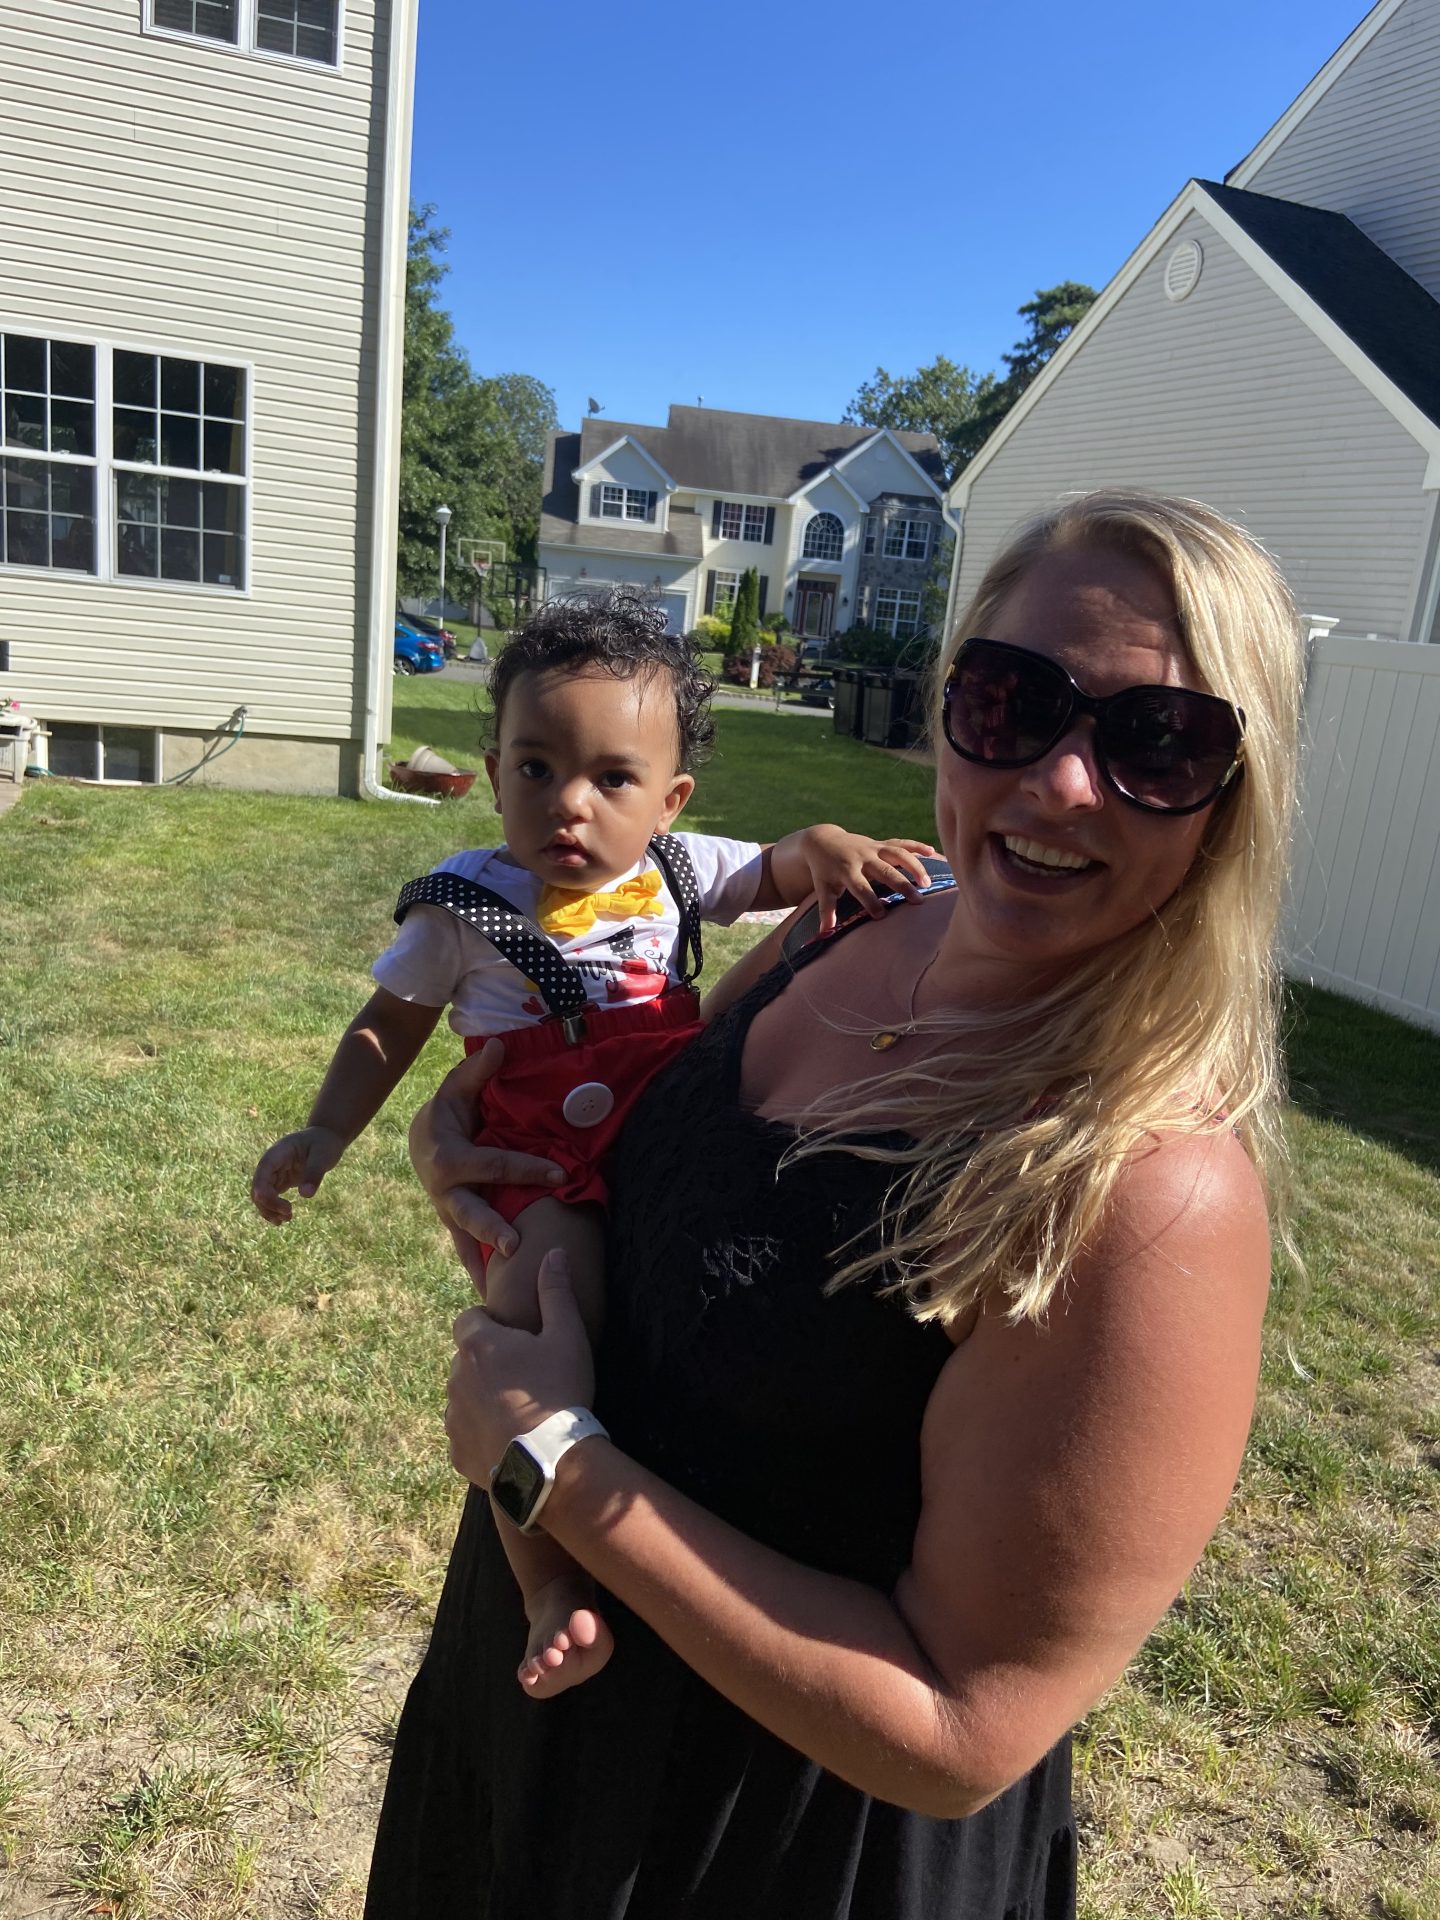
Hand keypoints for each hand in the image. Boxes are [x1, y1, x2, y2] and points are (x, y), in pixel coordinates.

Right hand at [251, 1126, 346, 1223]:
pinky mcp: (278, 1181)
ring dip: (269, 1210)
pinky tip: (283, 1219)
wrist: (325, 1138)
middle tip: (289, 1214)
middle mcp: (271, 1163)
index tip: (282, 1207)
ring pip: (260, 1195)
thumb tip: (306, 1195)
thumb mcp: (324, 1155)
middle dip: (269, 1204)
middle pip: (258, 1186)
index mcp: (278, 1152)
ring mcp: (273, 1173)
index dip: (264, 1190)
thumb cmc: (324, 1143)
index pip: (263, 1172)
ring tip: (286, 1219)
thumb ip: (314, 1173)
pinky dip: (273, 1209)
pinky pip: (268, 1197)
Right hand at [410, 1038, 565, 1287]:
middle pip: (470, 1212)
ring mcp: (447, 1211)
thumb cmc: (447, 1110)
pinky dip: (478, 1268)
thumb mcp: (457, 1088)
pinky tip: (492, 1295)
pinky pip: (465, 1248)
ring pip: (465, 1238)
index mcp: (448, 1158)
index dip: (528, 1170)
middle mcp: (445, 1191)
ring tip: (500, 1289)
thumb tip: (500, 1046)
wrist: (420, 1138)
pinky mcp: (452, 1223)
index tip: (560, 1176)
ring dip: (483, 1260)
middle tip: (515, 1246)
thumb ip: (477, 1071)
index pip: (494, 1165)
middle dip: (493, 1229)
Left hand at [446, 1249, 595, 1485]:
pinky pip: (464, 1433)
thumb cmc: (561, 1392)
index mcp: (478, 1345)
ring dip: (481, 1397)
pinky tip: (510, 1439)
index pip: (467, 1320)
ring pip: (461, 1397)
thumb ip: (556, 1292)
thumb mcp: (568, 1337)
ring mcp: (452, 1417)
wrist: (552, 1463)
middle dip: (486, 1363)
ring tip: (518, 1410)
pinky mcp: (455, 1451)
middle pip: (465, 1359)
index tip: (514, 1339)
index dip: (489, 1325)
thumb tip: (553, 1253)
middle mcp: (455, 1377)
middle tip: (523, 1376)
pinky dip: (480, 1433)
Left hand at [801, 826, 935, 933]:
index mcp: (846, 870)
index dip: (870, 900)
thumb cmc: (824, 871)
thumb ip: (826, 910)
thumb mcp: (823, 888)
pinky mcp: (881, 843)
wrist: (823, 841)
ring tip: (928, 883)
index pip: (860, 887)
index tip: (881, 916)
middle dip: (902, 885)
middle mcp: (862, 857)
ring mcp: (873, 848)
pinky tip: (933, 852)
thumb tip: (824, 934)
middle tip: (918, 901)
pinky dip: (917, 846)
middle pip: (884, 871)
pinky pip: (901, 843)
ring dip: (915, 866)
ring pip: (897, 854)